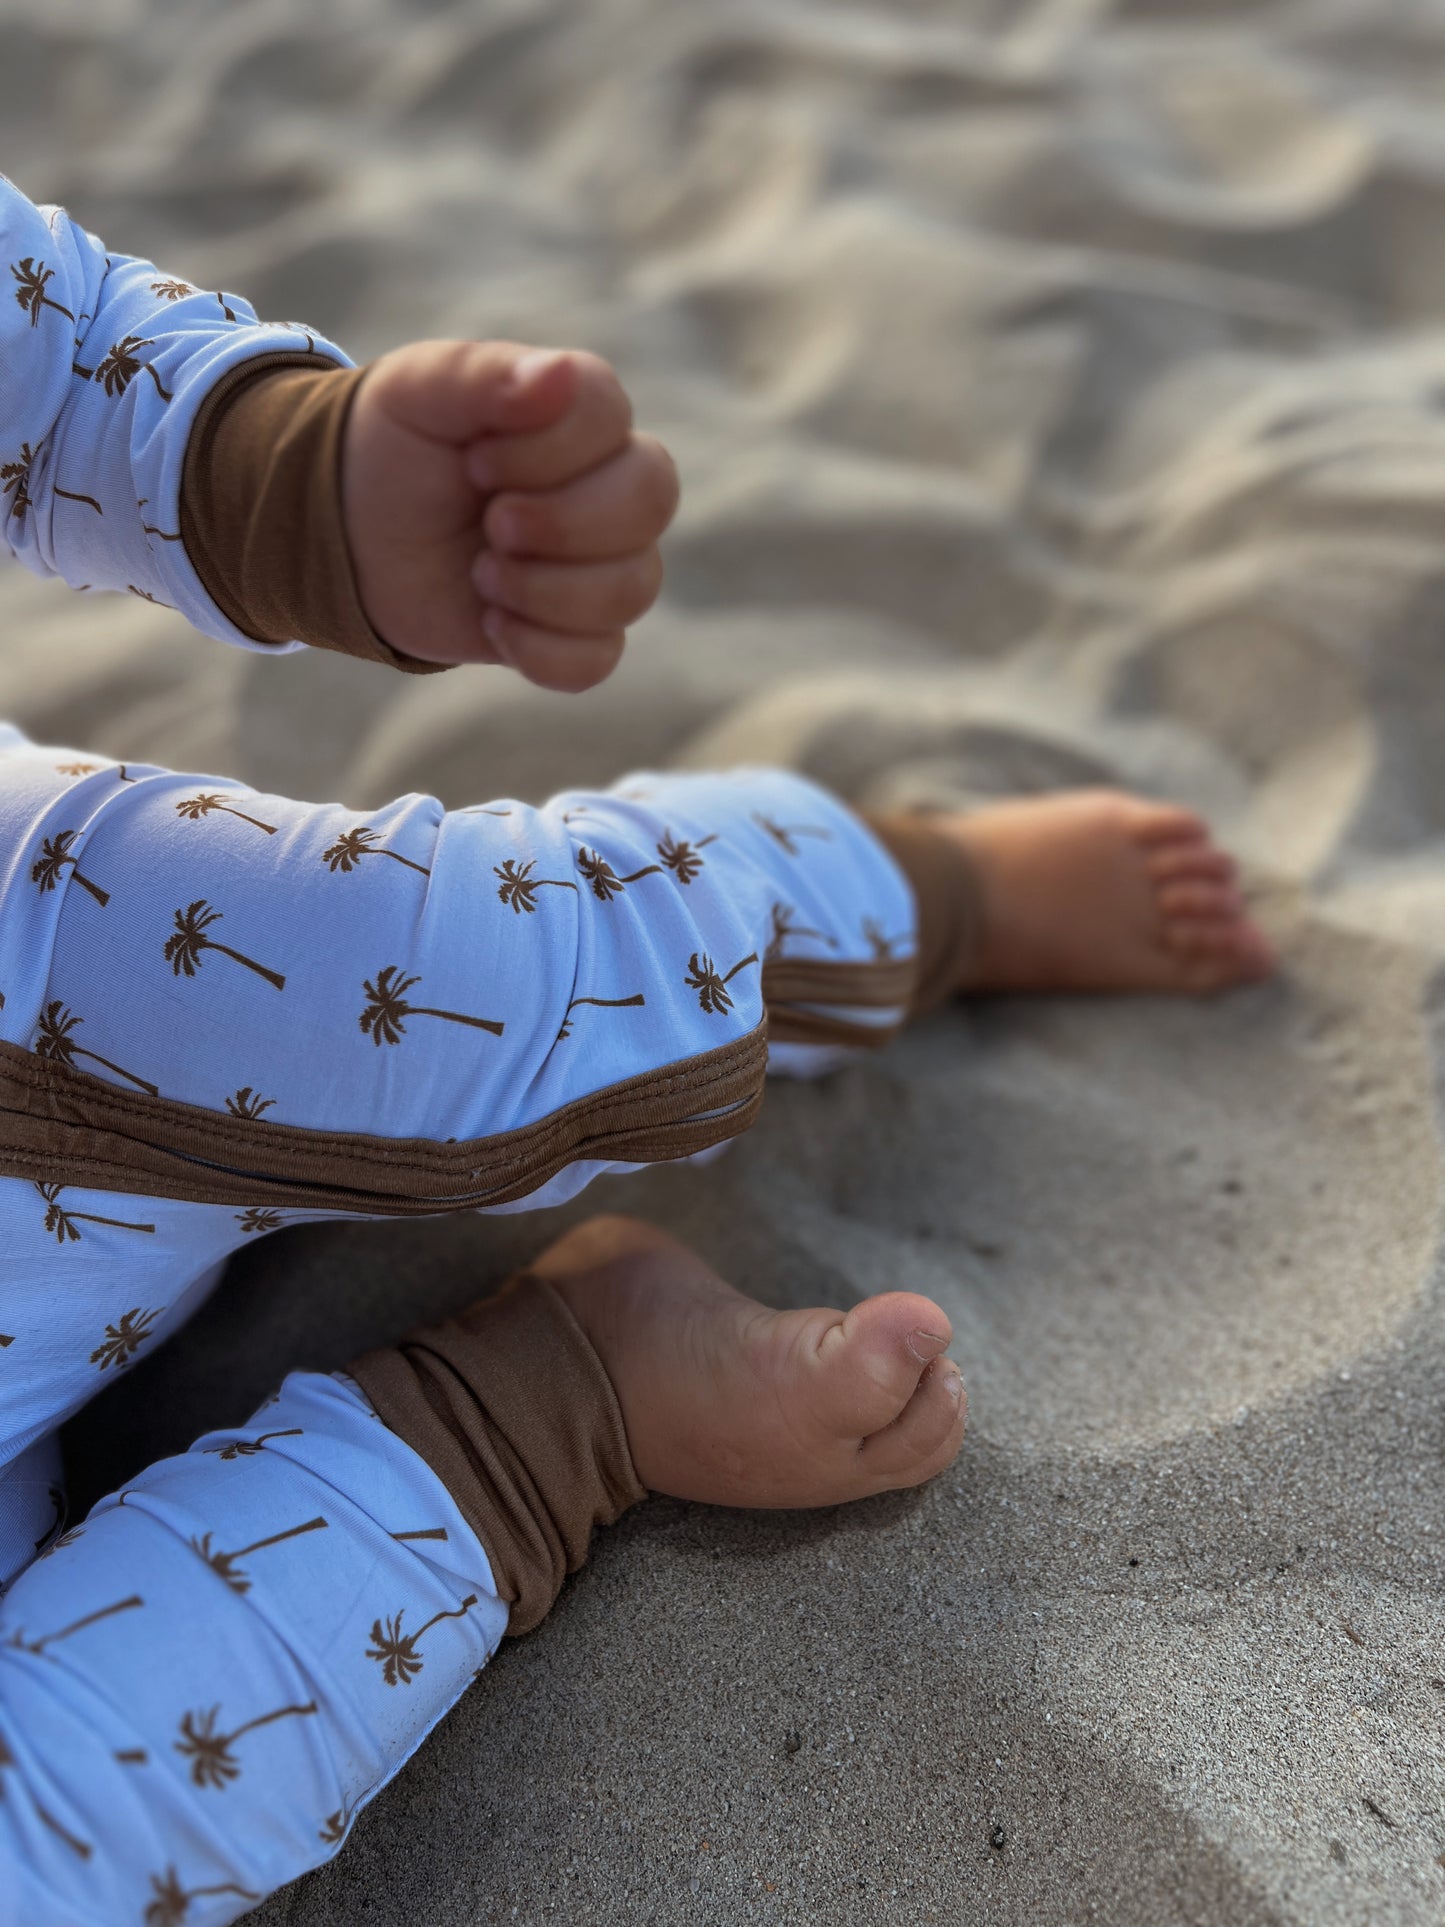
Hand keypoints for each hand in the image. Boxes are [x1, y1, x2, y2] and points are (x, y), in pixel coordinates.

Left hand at [342, 339, 678, 689]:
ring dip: (542, 589)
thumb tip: (561, 373)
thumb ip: (487, 374)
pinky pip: (598, 659)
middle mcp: (611, 485)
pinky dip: (538, 650)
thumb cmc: (400, 444)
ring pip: (633, 588)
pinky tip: (492, 622)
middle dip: (559, 522)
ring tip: (482, 573)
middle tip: (491, 523)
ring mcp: (602, 563)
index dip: (545, 450)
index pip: (612, 419)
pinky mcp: (577, 631)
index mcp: (582, 414)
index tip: (475, 460)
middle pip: (650, 502)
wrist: (354, 529)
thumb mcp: (419, 391)